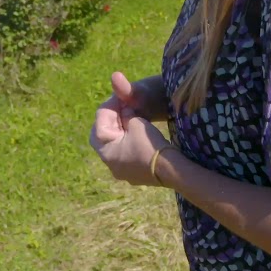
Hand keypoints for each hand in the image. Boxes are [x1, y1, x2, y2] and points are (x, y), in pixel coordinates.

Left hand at [90, 71, 175, 186]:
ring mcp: (119, 170)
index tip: (118, 97)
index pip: (100, 123)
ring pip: (112, 145)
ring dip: (118, 130)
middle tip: (120, 106)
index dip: (109, 107)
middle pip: (102, 135)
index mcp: (105, 150)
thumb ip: (126, 113)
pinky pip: (123, 153)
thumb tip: (124, 109)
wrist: (171, 171)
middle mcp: (108, 162)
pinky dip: (125, 140)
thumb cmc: (150, 145)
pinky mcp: (131, 173)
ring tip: (128, 116)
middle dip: (110, 119)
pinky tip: (133, 132)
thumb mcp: (136, 123)